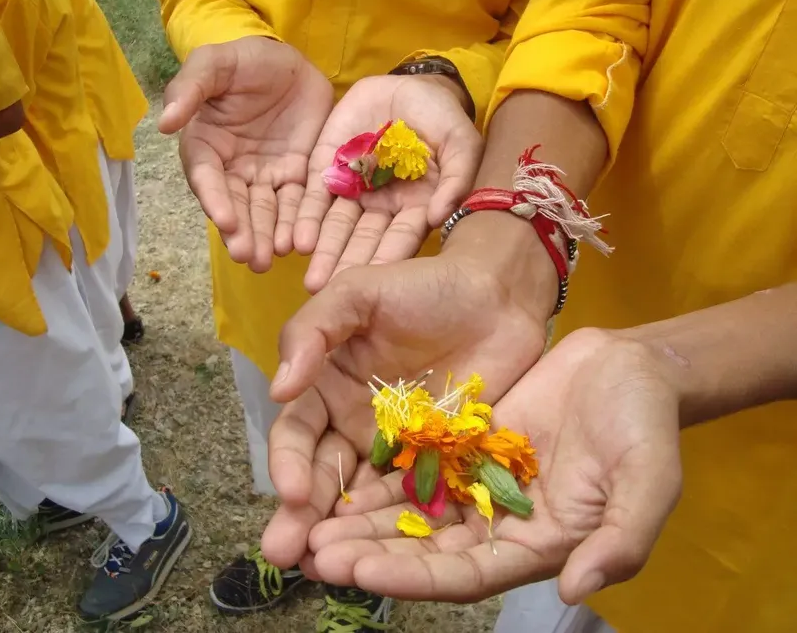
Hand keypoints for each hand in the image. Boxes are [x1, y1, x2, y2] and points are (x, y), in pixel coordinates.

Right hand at [160, 37, 333, 271]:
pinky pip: (297, 205)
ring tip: (270, 259)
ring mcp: (265, 176)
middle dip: (242, 232)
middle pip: (236, 206)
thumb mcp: (215, 63)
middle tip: (249, 256)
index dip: (215, 200)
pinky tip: (300, 243)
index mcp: (206, 146)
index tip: (225, 220)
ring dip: (267, 237)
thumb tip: (164, 123)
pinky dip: (296, 224)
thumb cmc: (246, 61)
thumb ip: (189, 88)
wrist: (292, 62)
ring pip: (265, 213)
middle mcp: (232, 169)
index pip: (207, 178)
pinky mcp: (295, 177)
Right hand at [259, 228, 554, 575]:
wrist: (497, 295)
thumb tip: (279, 388)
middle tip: (286, 553)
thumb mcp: (359, 293)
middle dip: (302, 516)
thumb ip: (314, 331)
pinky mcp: (443, 463)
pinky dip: (402, 528)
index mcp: (327, 387)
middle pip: (323, 477)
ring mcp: (400, 449)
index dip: (289, 462)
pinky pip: (420, 499)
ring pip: (365, 499)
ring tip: (328, 569)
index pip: (298, 433)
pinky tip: (392, 558)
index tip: (292, 490)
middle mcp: (356, 426)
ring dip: (345, 534)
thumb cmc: (423, 287)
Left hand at [294, 74, 482, 292]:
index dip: (387, 260)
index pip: (399, 239)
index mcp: (414, 207)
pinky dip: (305, 219)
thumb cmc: (442, 118)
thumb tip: (442, 217)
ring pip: (334, 225)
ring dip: (323, 251)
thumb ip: (456, 178)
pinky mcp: (326, 168)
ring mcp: (352, 190)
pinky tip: (297, 241)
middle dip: (344, 265)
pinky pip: (313, 197)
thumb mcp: (461, 143)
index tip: (374, 285)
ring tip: (310, 280)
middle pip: (362, 240)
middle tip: (326, 292)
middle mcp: (380, 207)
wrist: (409, 86)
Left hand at [296, 328, 682, 604]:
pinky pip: (414, 465)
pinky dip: (378, 475)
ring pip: (409, 511)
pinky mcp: (464, 445)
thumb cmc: (646, 426)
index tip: (360, 571)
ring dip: (361, 521)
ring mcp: (478, 484)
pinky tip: (338, 475)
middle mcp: (499, 524)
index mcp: (536, 545)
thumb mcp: (648, 481)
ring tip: (309, 525)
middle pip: (423, 550)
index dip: (412, 577)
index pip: (465, 574)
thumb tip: (577, 591)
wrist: (630, 368)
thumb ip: (620, 539)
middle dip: (368, 554)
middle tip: (313, 554)